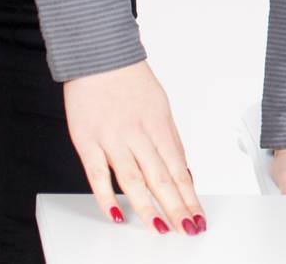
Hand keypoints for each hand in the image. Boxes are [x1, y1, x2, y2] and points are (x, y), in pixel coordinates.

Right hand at [63, 60, 204, 234]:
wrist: (99, 57)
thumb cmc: (131, 82)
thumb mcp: (160, 107)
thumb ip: (169, 140)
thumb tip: (182, 170)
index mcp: (160, 125)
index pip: (179, 168)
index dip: (190, 195)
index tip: (198, 215)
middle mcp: (139, 134)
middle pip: (161, 178)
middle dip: (177, 207)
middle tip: (188, 228)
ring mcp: (112, 139)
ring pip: (133, 180)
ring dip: (148, 208)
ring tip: (161, 228)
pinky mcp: (87, 142)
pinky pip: (98, 175)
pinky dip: (107, 197)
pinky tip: (117, 215)